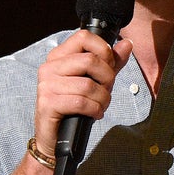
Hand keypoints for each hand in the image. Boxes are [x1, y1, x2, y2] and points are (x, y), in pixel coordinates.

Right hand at [33, 30, 133, 155]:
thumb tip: (127, 44)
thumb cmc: (75, 108)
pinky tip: (95, 113)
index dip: (103, 50)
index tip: (108, 67)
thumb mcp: (95, 81)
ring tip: (100, 105)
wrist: (57, 138)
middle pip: (90, 60)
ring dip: (102, 99)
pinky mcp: (47, 104)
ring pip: (88, 85)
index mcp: (58, 57)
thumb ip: (110, 63)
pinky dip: (95, 110)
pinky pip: (81, 102)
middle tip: (106, 91)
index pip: (84, 37)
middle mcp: (49, 67)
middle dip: (107, 78)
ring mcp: (46, 85)